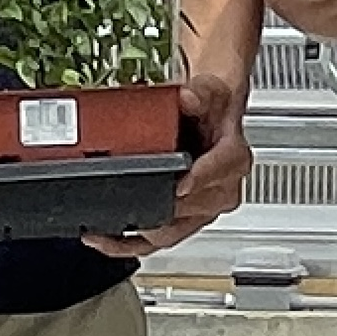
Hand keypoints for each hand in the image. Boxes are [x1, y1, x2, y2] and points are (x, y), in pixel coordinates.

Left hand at [85, 67, 251, 261]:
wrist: (209, 117)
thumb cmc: (210, 108)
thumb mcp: (210, 91)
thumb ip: (200, 93)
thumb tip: (188, 98)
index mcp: (232, 160)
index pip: (218, 174)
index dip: (198, 181)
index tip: (179, 186)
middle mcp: (220, 190)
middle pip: (189, 210)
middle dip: (158, 209)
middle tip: (125, 207)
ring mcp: (201, 210)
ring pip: (171, 232)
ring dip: (136, 234)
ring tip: (103, 231)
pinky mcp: (182, 221)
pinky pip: (157, 241)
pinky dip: (129, 244)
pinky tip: (105, 240)